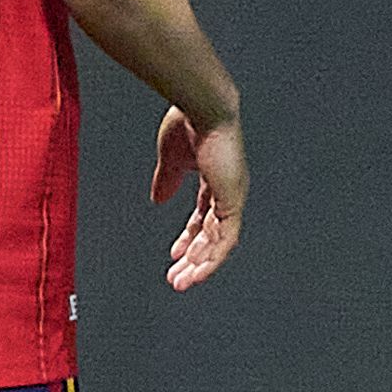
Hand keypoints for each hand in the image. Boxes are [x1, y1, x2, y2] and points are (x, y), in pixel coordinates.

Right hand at [151, 107, 244, 289]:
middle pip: (211, 234)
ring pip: (219, 242)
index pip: (203, 217)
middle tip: (177, 278)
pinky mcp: (233, 200)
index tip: (174, 254)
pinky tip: (199, 271)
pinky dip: (213, 257)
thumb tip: (158, 201)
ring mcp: (232, 196)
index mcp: (213, 179)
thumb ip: (166, 181)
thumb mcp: (171, 160)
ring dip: (201, 264)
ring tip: (182, 282)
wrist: (203, 109)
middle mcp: (227, 191)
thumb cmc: (188, 123)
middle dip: (193, 258)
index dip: (188, 237)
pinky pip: (226, 238)